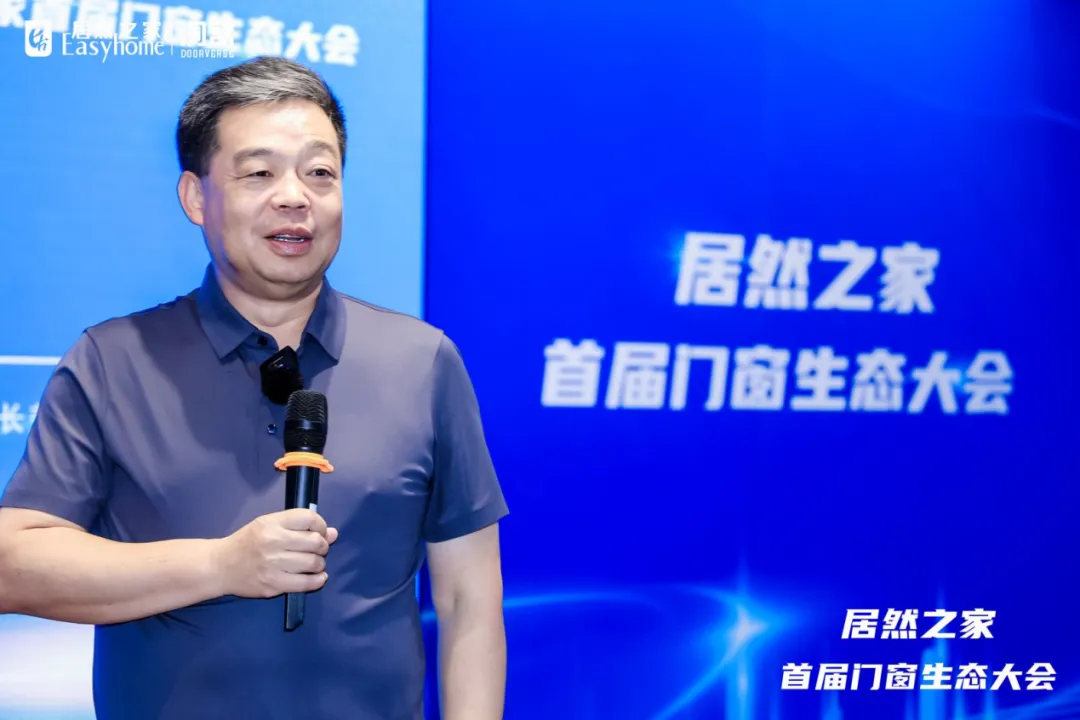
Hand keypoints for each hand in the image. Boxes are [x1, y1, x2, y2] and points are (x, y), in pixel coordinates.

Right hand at [215, 509, 338, 598]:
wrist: (220, 566)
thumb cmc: (248, 542)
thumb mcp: (269, 525)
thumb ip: (300, 526)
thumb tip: (333, 533)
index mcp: (272, 523)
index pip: (309, 518)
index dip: (321, 525)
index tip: (320, 532)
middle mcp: (273, 541)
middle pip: (316, 542)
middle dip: (323, 546)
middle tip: (318, 550)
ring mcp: (273, 564)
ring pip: (314, 563)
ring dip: (320, 563)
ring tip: (314, 563)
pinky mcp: (273, 584)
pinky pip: (307, 583)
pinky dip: (318, 580)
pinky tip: (318, 577)